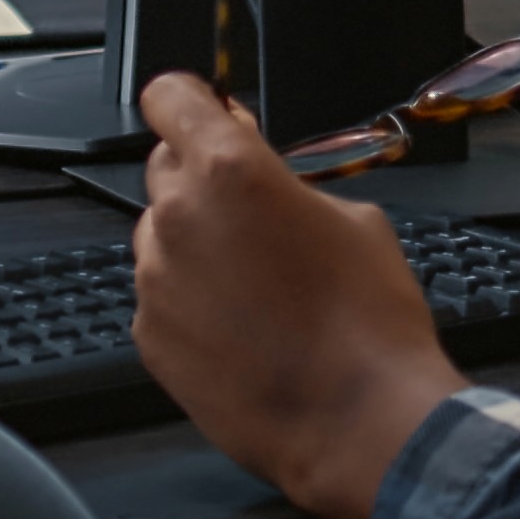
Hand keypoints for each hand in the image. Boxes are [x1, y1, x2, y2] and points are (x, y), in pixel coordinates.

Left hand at [133, 73, 468, 518]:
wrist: (358, 421)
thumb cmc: (369, 323)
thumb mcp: (356, 219)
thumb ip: (292, 185)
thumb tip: (268, 181)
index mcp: (230, 170)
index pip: (170, 97)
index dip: (188, 99)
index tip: (202, 109)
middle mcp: (178, 218)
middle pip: (163, 166)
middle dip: (201, 175)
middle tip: (252, 208)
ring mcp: (156, 282)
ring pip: (161, 235)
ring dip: (196, 243)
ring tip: (256, 283)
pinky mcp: (150, 337)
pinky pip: (160, 296)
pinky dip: (190, 300)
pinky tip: (242, 325)